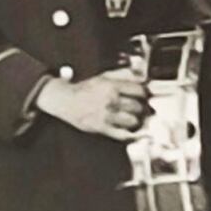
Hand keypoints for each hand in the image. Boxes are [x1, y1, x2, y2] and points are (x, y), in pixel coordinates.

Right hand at [38, 70, 152, 139]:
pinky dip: (129, 134)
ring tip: (135, 118)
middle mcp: (111, 101)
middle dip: (140, 107)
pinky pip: (122, 134)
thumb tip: (139, 77)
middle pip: (137, 106)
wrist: (65, 100)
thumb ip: (122, 75)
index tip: (145, 96)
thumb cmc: (83, 89)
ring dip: (136, 120)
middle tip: (140, 108)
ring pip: (133, 121)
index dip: (144, 93)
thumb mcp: (103, 76)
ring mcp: (107, 115)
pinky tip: (131, 130)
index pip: (139, 90)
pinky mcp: (102, 128)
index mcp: (112, 86)